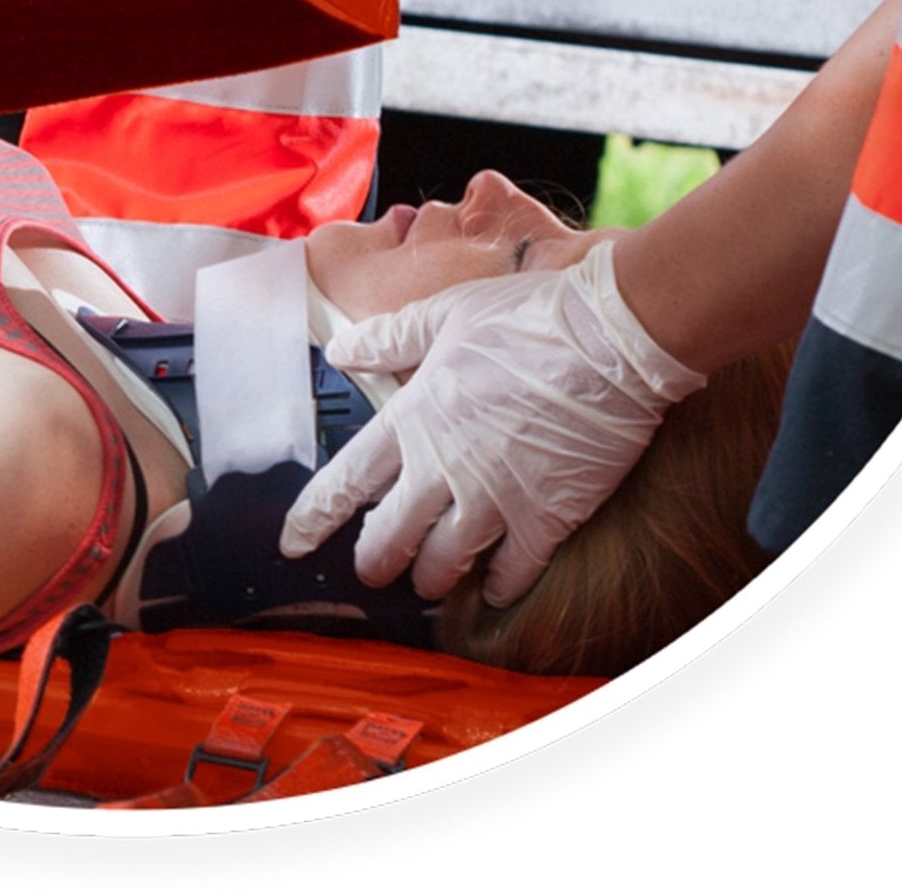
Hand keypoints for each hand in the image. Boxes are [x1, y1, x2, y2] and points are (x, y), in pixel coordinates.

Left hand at [279, 244, 703, 603]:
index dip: (314, 517)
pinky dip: (498, 585)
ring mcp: (495, 500)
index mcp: (414, 418)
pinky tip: (494, 587)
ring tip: (428, 581)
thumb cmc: (525, 317)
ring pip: (444, 565)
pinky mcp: (546, 519)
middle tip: (371, 571)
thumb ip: (388, 339)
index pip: (347, 480)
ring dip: (431, 578)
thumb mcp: (444, 314)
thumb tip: (338, 350)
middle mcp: (444, 468)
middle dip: (374, 562)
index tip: (293, 543)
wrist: (608, 339)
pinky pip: (512, 572)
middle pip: (390, 538)